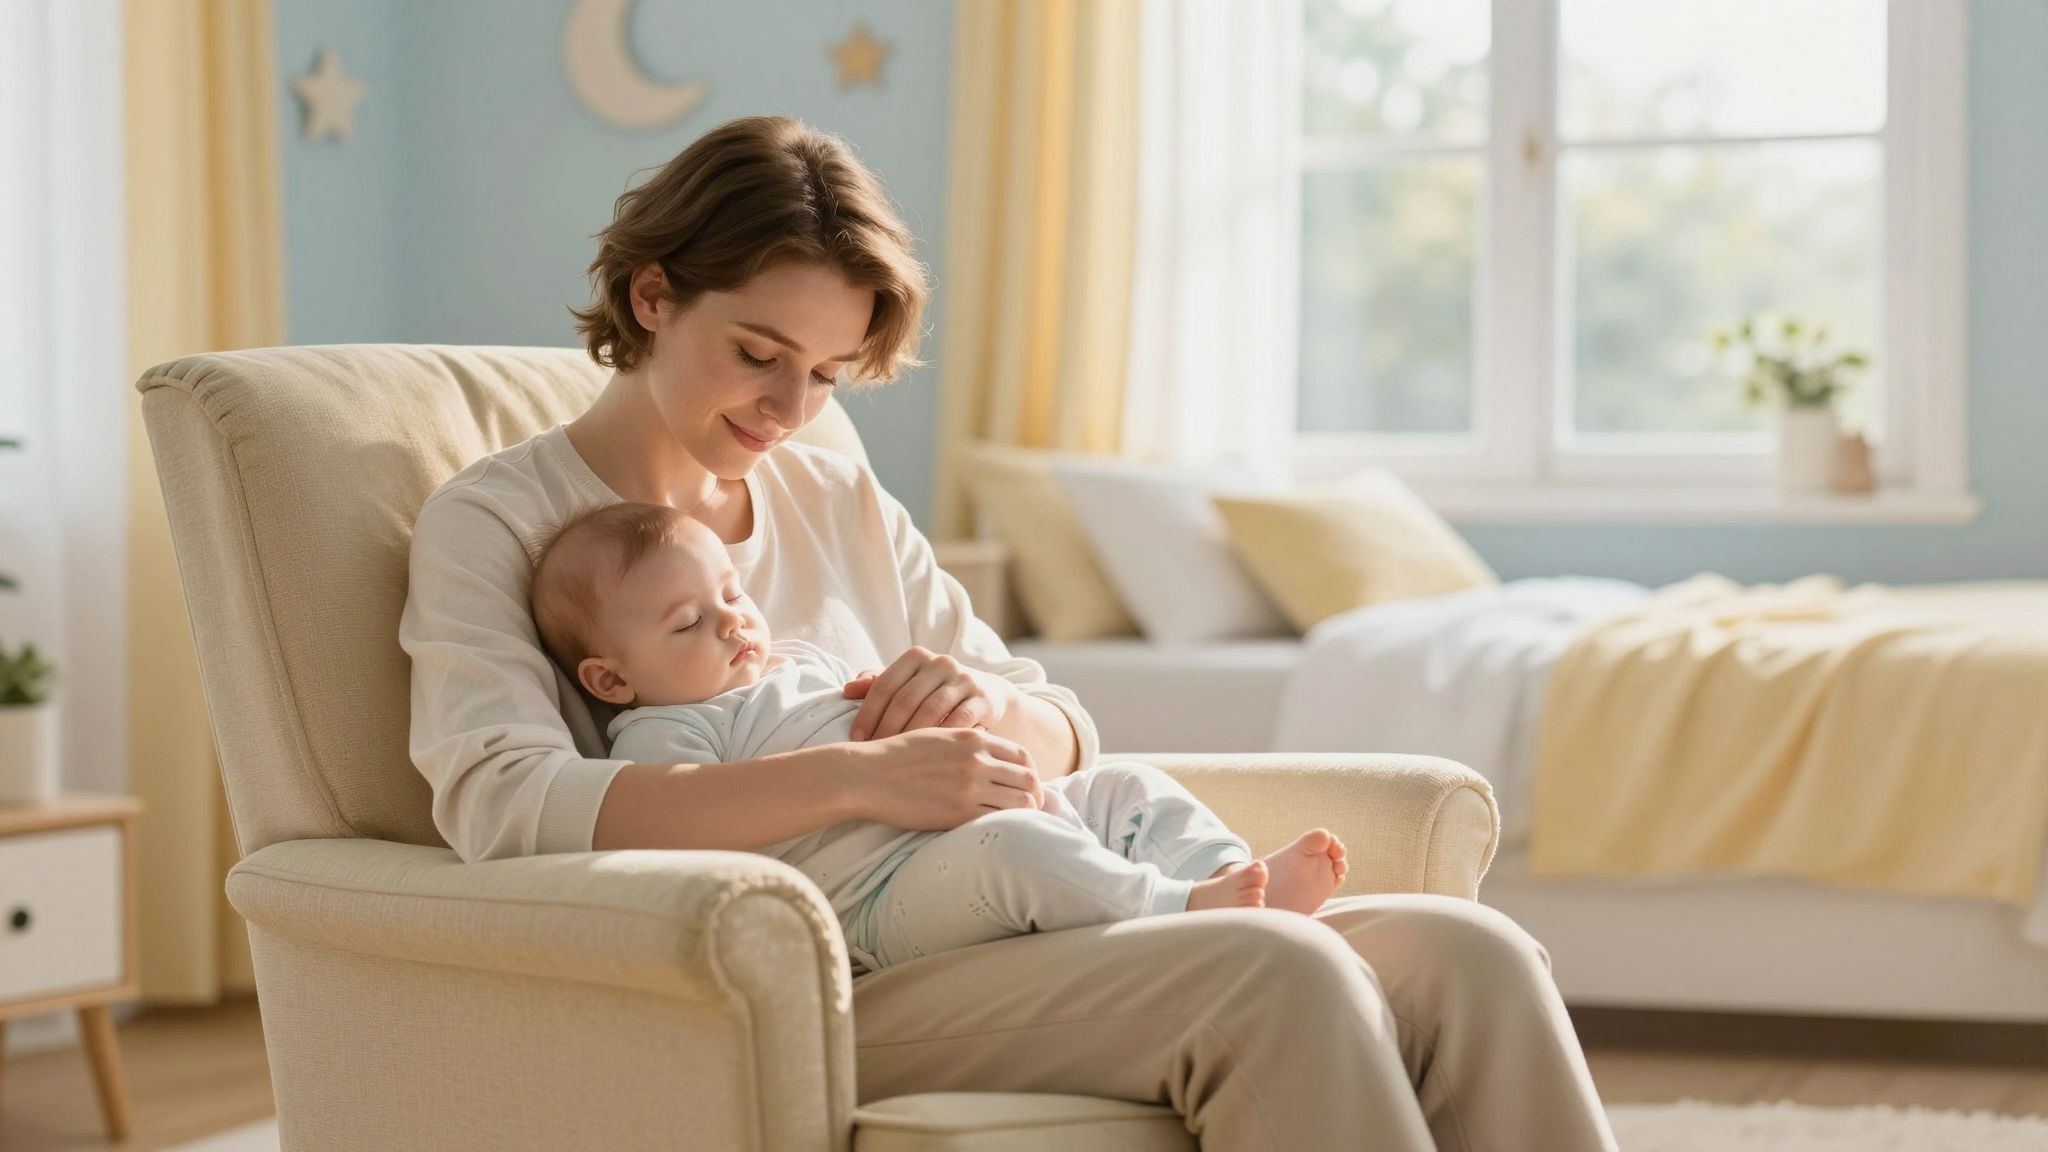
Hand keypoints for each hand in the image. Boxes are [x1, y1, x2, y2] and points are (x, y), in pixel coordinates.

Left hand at [843, 646, 1019, 741]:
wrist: (988, 696)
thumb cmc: (936, 694)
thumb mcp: (909, 686)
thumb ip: (879, 684)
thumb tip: (846, 689)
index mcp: (916, 656)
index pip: (884, 685)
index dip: (867, 713)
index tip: (856, 739)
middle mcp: (941, 662)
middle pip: (905, 698)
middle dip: (886, 729)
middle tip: (874, 753)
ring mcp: (964, 679)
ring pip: (931, 710)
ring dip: (910, 737)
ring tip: (897, 759)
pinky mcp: (984, 698)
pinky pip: (959, 721)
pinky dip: (941, 739)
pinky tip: (929, 758)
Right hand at [847, 727, 1042, 829]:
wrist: (868, 775)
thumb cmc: (897, 756)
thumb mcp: (937, 735)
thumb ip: (965, 741)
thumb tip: (987, 749)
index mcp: (973, 738)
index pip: (1022, 755)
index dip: (1030, 772)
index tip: (1025, 784)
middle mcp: (977, 760)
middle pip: (1029, 778)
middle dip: (1035, 794)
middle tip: (1031, 808)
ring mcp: (970, 787)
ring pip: (1021, 801)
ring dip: (1026, 812)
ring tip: (1020, 822)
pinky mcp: (959, 813)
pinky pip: (1000, 820)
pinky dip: (1007, 825)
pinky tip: (1000, 830)